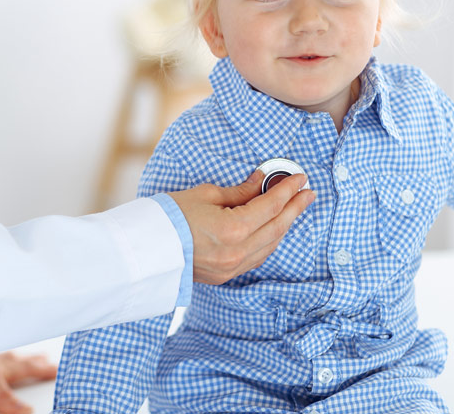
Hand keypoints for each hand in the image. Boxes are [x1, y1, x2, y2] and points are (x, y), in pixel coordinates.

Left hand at [0, 352, 57, 413]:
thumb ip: (6, 398)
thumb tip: (28, 412)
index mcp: (6, 365)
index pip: (31, 368)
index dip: (45, 370)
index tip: (59, 369)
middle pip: (23, 360)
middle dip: (37, 362)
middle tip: (48, 360)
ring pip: (10, 354)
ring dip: (21, 356)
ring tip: (28, 355)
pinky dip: (0, 353)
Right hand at [168, 171, 314, 284]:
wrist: (146, 248)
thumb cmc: (170, 216)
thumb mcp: (205, 195)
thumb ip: (239, 192)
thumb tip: (261, 182)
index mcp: (234, 228)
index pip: (271, 205)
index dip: (288, 190)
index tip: (300, 178)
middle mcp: (238, 252)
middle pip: (277, 227)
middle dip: (295, 208)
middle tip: (307, 192)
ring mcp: (233, 267)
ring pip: (271, 245)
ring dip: (284, 225)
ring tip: (292, 208)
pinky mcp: (226, 275)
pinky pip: (258, 257)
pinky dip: (269, 241)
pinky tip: (272, 229)